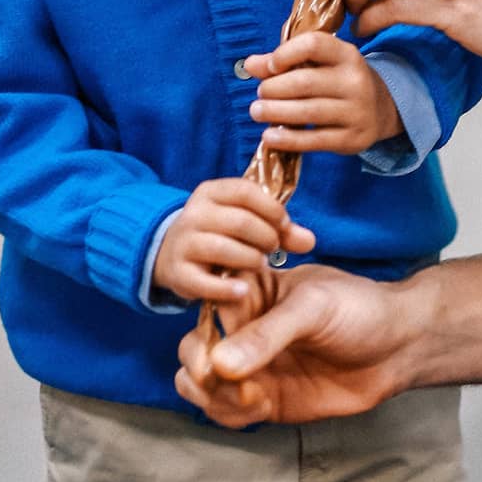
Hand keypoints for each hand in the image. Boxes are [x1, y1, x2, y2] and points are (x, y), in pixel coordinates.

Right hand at [152, 177, 316, 304]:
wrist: (170, 253)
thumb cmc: (220, 233)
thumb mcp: (245, 220)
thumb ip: (280, 228)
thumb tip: (310, 241)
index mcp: (211, 192)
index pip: (246, 191)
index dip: (272, 208)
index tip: (284, 224)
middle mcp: (193, 214)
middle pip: (240, 221)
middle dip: (266, 236)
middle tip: (274, 248)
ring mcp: (183, 244)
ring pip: (223, 248)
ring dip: (251, 259)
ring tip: (262, 265)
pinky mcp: (177, 274)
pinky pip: (204, 282)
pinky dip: (227, 288)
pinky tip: (243, 290)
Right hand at [175, 263, 423, 427]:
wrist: (397, 348)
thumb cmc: (359, 309)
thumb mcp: (314, 307)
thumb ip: (268, 335)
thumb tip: (219, 364)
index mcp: (253, 291)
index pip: (206, 307)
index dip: (201, 331)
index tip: (215, 351)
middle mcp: (246, 328)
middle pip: (194, 350)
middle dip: (200, 369)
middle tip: (225, 379)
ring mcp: (253, 366)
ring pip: (202, 386)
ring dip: (214, 397)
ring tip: (251, 395)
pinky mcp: (264, 400)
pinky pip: (225, 412)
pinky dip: (230, 415)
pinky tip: (260, 406)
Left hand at [244, 32, 402, 154]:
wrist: (381, 110)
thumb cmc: (339, 81)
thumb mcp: (320, 64)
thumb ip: (286, 61)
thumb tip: (250, 64)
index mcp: (347, 54)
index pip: (314, 45)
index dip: (286, 53)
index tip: (270, 65)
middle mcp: (355, 81)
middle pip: (305, 82)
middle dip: (274, 88)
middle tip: (260, 93)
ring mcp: (356, 111)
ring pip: (308, 112)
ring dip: (275, 112)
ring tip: (257, 112)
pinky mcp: (352, 139)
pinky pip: (314, 140)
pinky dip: (287, 139)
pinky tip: (269, 137)